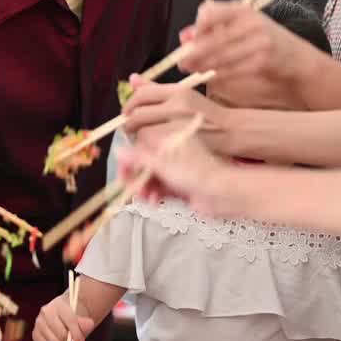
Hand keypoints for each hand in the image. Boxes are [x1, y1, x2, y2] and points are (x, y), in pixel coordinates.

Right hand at [32, 291, 95, 340]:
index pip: (70, 321)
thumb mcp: (83, 319)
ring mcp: (38, 322)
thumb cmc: (74, 317)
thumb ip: (86, 324)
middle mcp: (45, 311)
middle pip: (61, 334)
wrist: (63, 314)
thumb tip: (85, 331)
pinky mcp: (35, 333)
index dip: (77, 334)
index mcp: (59, 304)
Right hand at [115, 135, 236, 216]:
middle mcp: (173, 152)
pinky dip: (155, 195)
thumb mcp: (163, 163)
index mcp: (170, 138)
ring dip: (144, 188)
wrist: (222, 194)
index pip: (140, 144)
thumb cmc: (196, 173)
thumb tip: (118, 151)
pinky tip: (154, 202)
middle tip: (130, 189)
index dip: (129, 160)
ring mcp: (177, 169)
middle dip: (136, 177)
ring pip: (151, 177)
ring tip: (146, 198)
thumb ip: (139, 158)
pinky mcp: (180, 185)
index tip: (122, 173)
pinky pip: (160, 188)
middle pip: (144, 162)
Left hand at [122, 77, 232, 154]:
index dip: (129, 104)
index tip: (127, 113)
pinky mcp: (180, 142)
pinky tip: (151, 147)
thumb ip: (158, 89)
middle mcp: (178, 105)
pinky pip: (154, 145)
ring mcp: (179, 124)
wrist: (231, 131)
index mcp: (178, 91)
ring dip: (137, 136)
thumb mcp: (185, 96)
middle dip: (129, 124)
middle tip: (129, 129)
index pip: (142, 94)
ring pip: (144, 131)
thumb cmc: (207, 114)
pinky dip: (148, 147)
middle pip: (139, 114)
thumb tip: (132, 78)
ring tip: (140, 139)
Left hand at [177, 0, 310, 86]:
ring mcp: (259, 43)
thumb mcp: (242, 26)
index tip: (187, 40)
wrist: (296, 58)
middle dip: (194, 52)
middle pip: (214, 38)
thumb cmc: (264, 41)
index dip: (197, 27)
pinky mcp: (262, 62)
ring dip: (202, 65)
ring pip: (221, 56)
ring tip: (190, 69)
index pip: (212, 12)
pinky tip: (207, 77)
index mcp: (243, 9)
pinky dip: (217, 75)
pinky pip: (232, 70)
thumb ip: (214, 28)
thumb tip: (184, 36)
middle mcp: (251, 23)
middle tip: (180, 62)